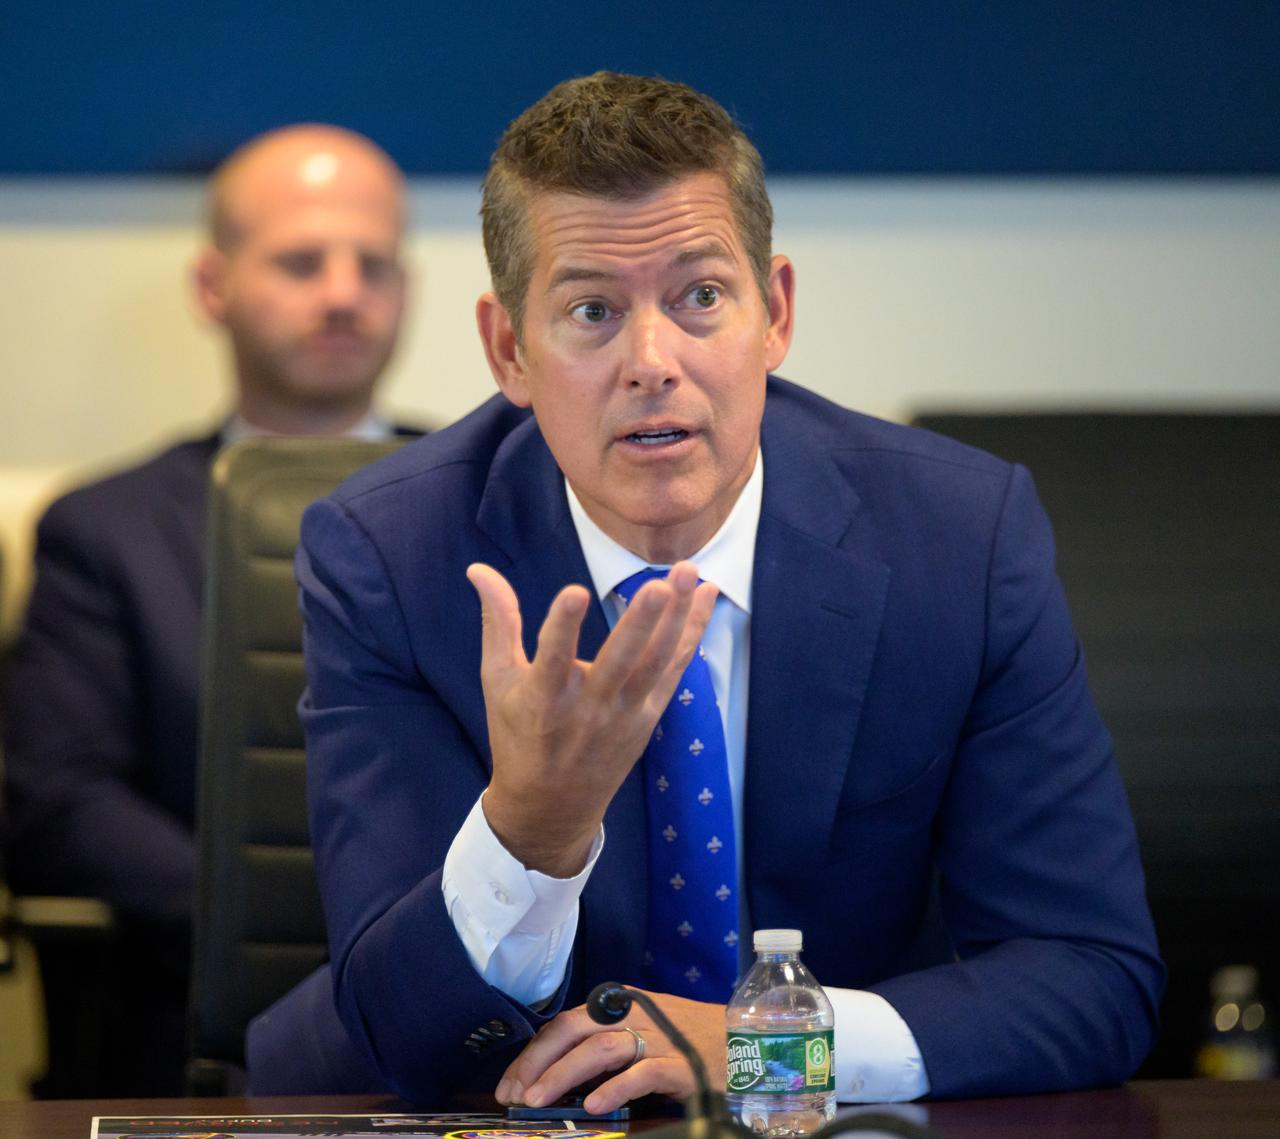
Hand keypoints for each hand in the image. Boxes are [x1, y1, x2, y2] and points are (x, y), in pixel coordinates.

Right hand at [467, 561, 717, 876]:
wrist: (551, 807)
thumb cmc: (518, 736)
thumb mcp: (498, 681)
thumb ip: (498, 621)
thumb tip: (478, 568)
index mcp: (543, 700)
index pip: (552, 658)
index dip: (562, 626)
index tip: (574, 592)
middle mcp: (588, 709)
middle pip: (620, 662)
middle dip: (641, 622)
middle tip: (661, 585)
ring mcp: (624, 714)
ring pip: (657, 662)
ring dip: (679, 618)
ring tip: (691, 573)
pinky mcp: (648, 716)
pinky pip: (674, 669)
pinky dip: (692, 633)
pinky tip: (706, 597)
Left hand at [495, 989, 727, 1113]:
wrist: (745, 1040)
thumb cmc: (688, 1039)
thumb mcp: (641, 1033)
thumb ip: (604, 1045)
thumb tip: (554, 1075)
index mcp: (618, 1005)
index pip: (563, 1024)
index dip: (532, 1054)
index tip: (509, 1084)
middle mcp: (632, 1014)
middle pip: (573, 1030)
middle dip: (537, 1062)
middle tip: (514, 1094)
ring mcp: (656, 1037)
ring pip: (600, 1048)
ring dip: (564, 1074)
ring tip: (539, 1100)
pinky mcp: (680, 1063)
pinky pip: (642, 1073)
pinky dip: (614, 1088)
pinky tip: (594, 1106)